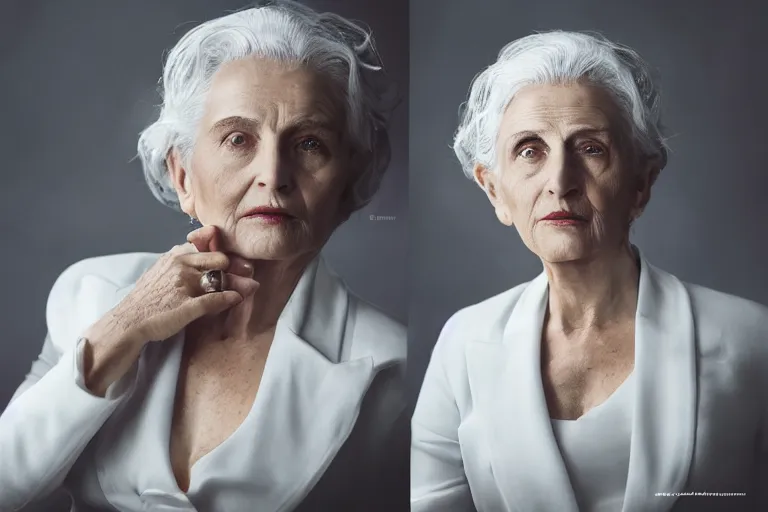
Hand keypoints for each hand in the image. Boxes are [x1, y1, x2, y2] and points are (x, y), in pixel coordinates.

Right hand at [79, 225, 258, 395]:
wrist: (128, 321)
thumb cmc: (147, 298)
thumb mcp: (163, 270)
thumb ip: (185, 262)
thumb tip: (208, 259)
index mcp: (175, 255)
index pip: (208, 243)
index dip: (225, 250)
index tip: (237, 258)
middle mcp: (181, 266)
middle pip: (219, 259)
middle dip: (237, 265)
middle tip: (249, 270)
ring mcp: (184, 286)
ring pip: (220, 279)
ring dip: (239, 282)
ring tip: (251, 286)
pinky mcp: (187, 306)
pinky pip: (215, 299)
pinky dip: (229, 298)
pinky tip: (236, 299)